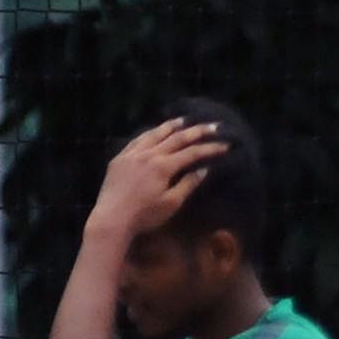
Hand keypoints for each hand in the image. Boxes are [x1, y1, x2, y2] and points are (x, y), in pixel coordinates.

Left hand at [88, 118, 227, 238]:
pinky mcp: (120, 158)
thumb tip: (204, 169)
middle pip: (176, 138)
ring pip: (154, 134)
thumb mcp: (172, 203)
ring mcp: (132, 154)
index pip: (192, 153)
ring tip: (183, 120)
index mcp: (163, 166)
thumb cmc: (145, 215)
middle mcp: (148, 154)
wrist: (112, 217)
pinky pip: (137, 140)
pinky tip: (154, 132)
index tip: (225, 144)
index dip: (210, 148)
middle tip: (212, 126)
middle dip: (196, 131)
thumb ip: (188, 184)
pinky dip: (150, 133)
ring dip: (171, 126)